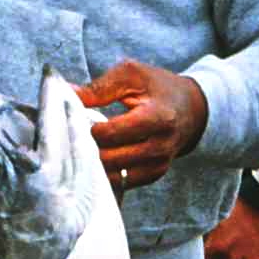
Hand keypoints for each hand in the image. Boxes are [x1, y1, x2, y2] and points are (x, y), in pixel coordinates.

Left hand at [74, 60, 207, 190]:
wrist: (191, 108)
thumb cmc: (158, 87)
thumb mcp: (131, 75)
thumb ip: (99, 87)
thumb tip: (66, 94)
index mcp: (158, 118)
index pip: (112, 133)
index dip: (89, 128)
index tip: (77, 121)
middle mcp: (161, 146)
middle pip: (110, 158)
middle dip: (87, 148)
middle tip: (74, 137)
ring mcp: (159, 164)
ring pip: (114, 175)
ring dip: (94, 164)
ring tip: (83, 147)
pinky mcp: (154, 175)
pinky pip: (122, 183)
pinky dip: (106, 172)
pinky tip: (97, 158)